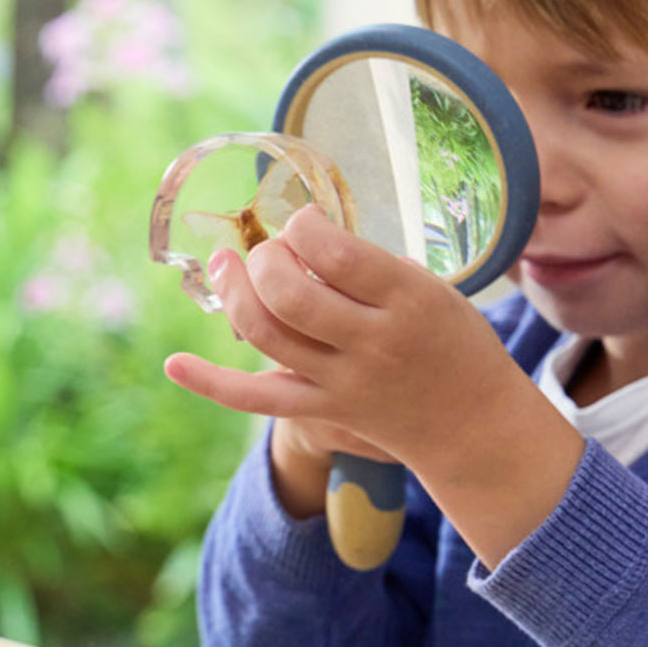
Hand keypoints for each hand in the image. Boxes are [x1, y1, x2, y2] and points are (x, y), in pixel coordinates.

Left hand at [165, 205, 584, 562]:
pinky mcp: (324, 411)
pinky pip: (257, 398)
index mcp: (407, 298)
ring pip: (266, 336)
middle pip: (289, 294)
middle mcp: (372, 341)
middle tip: (270, 251)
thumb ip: (374, 268)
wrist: (473, 423)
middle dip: (264, 258)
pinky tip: (174, 363)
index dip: (303, 225)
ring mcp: (344, 382)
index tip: (304, 223)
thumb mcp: (434, 289)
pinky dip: (211, 383)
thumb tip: (306, 241)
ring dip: (234, 293)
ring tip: (226, 266)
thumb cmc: (456, 343)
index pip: (334, 251)